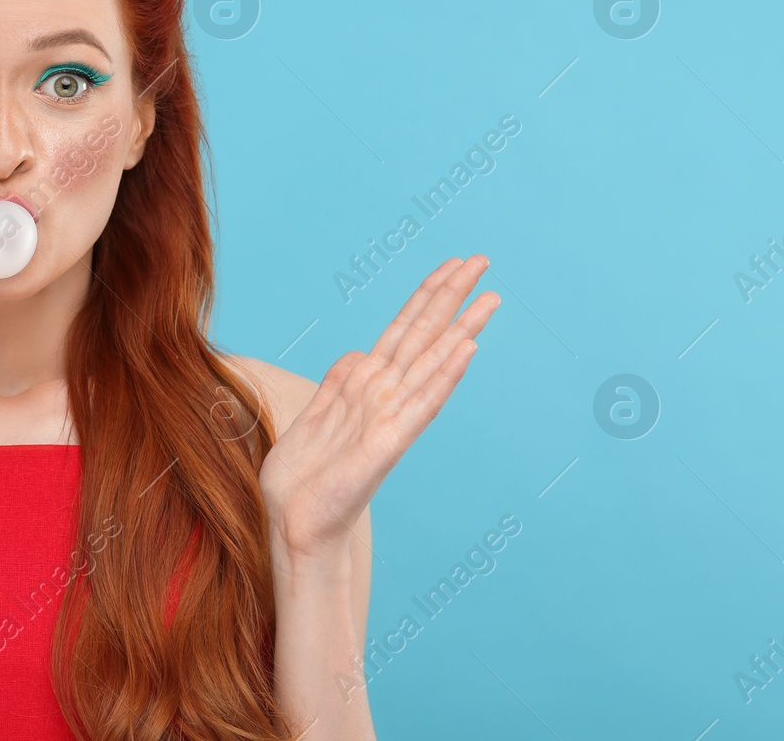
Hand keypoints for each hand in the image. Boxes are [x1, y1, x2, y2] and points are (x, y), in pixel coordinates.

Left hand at [259, 255, 499, 555]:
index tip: (453, 263)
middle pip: (424, 335)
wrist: (294, 521)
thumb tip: (358, 354)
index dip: (427, 294)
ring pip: (432, 362)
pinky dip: (444, 376)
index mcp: (365, 385)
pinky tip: (466, 350)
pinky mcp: (387, 443)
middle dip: (452, 297)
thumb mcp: (316, 416)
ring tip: (490, 298)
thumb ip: (338, 384)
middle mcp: (385, 396)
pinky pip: (421, 403)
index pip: (404, 329)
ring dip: (461, 329)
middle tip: (484, 261)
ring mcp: (390, 417)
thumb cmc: (304, 477)